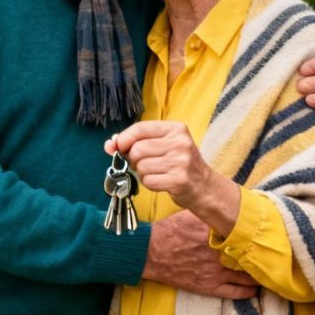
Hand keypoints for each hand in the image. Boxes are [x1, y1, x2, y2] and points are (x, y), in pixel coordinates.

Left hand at [105, 122, 237, 228]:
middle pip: (137, 149)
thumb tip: (110, 144)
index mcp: (176, 129)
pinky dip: (149, 184)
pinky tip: (161, 181)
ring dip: (143, 173)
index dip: (124, 138)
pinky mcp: (178, 180)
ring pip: (141, 167)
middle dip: (135, 160)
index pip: (141, 128)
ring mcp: (181, 161)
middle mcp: (180, 142)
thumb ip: (137, 141)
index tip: (117, 146)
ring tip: (158, 172)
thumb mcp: (163, 145)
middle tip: (147, 164)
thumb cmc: (179, 163)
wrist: (204, 186)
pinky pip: (148, 181)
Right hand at [142, 210, 257, 298]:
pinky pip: (236, 292)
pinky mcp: (210, 286)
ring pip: (246, 275)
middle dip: (259, 252)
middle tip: (270, 249)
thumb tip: (224, 200)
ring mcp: (216, 272)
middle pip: (248, 254)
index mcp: (216, 233)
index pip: (245, 233)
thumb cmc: (169, 232)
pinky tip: (255, 287)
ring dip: (258, 272)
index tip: (267, 230)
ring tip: (266, 267)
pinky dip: (249, 290)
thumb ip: (208, 210)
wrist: (150, 254)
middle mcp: (219, 253)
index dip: (256, 232)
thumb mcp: (190, 214)